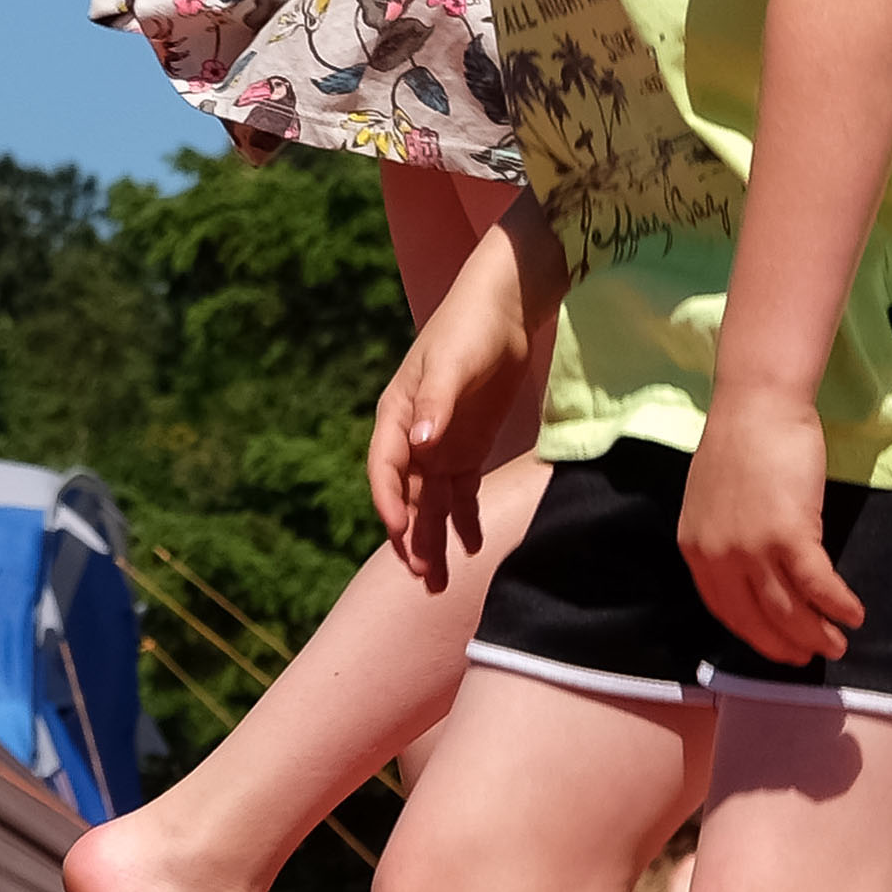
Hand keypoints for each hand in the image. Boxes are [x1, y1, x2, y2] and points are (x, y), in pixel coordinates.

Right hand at [366, 223, 547, 584]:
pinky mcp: (468, 448)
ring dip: (435, 541)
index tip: (401, 536)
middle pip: (407, 497)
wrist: (505, 308)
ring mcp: (440, 445)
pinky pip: (462, 494)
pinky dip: (465, 521)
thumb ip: (436, 405)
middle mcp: (413, 437)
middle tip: (424, 577)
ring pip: (432, 504)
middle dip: (412, 539)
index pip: (386, 469)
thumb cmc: (470, 328)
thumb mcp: (453, 363)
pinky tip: (473, 547)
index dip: (390, 504)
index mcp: (396, 415)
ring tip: (440, 583)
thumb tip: (419, 444)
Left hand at [677, 392, 860, 666]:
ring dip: (817, 634)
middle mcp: (718, 556)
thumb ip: (723, 539)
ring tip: (839, 644)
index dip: (754, 635)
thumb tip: (750, 571)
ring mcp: (752, 548)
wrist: (757, 405)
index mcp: (695, 548)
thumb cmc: (741, 444)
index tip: (776, 647)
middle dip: (786, 644)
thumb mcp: (713, 501)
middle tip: (810, 657)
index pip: (724, 610)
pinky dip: (837, 605)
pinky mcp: (789, 535)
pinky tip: (854, 614)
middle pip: (756, 619)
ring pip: (788, 610)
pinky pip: (817, 585)